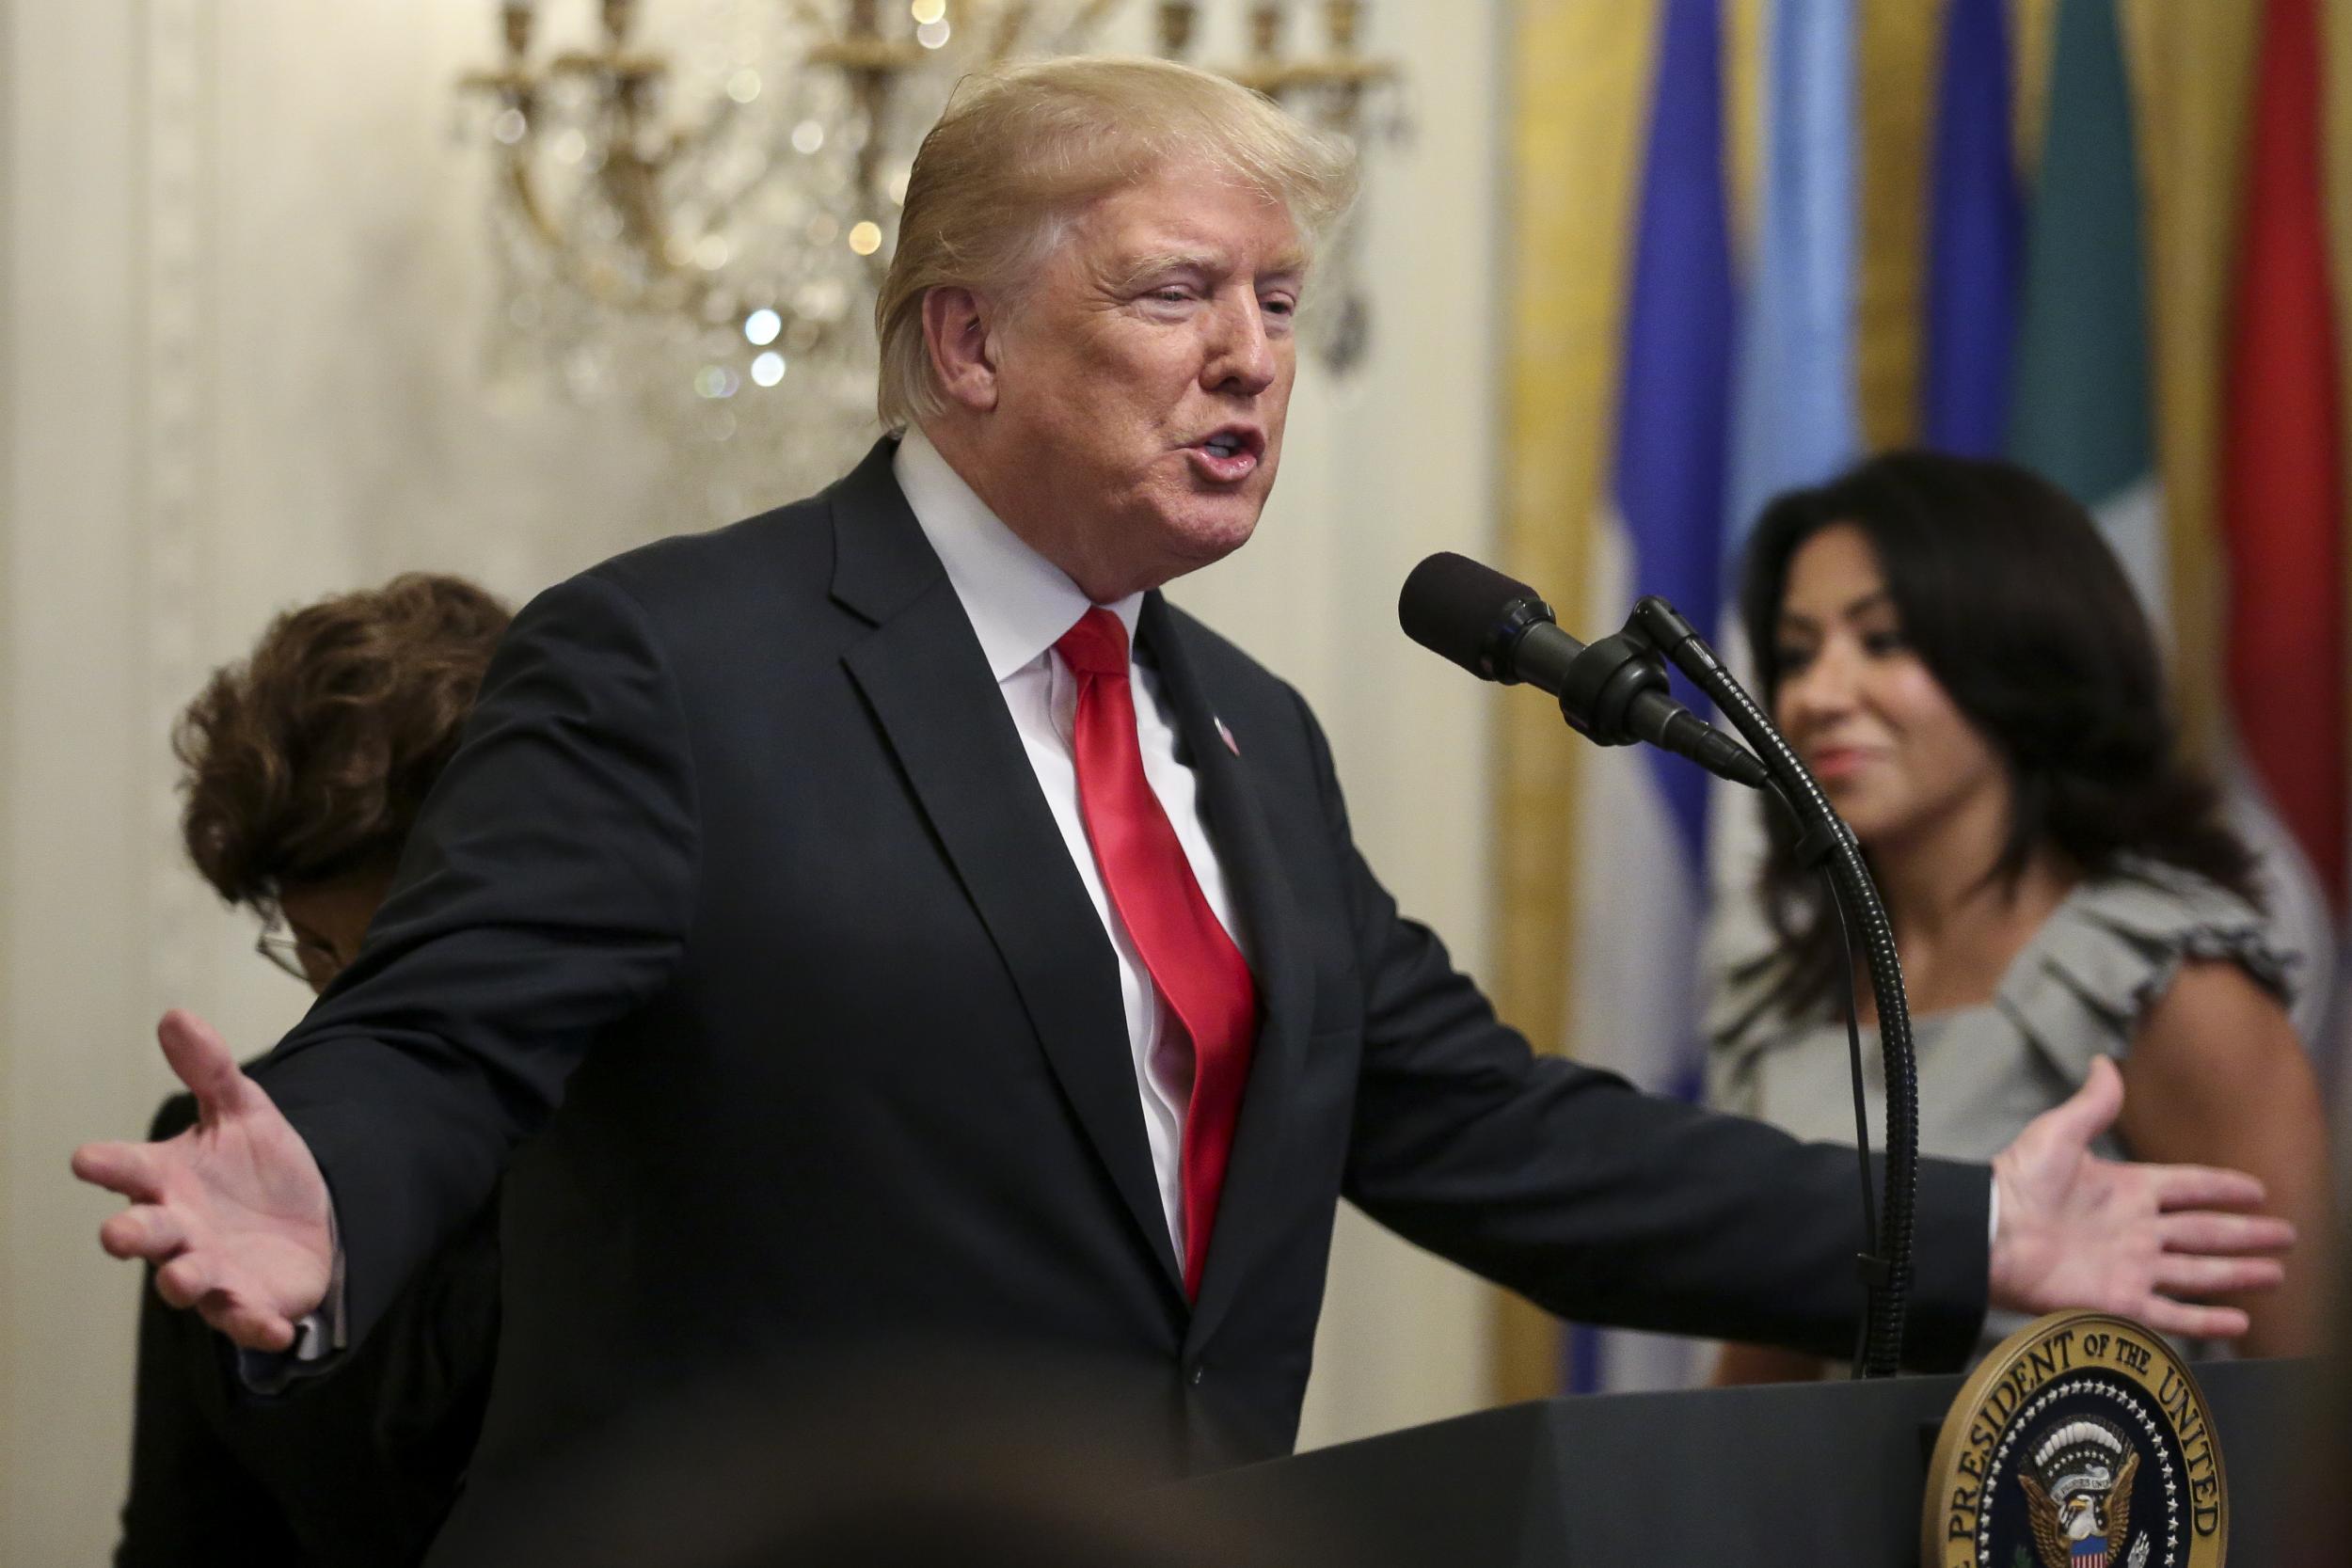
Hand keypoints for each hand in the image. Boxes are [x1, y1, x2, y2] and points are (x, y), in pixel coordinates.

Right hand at [72, 1010, 332, 1350]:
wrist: (312, 1216)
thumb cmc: (258, 1168)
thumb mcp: (243, 1112)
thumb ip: (210, 1071)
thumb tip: (175, 1014)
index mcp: (168, 1180)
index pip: (129, 1169)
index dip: (107, 1165)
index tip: (86, 1159)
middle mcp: (179, 1229)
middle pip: (144, 1235)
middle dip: (132, 1235)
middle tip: (119, 1234)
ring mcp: (210, 1270)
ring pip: (185, 1282)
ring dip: (182, 1280)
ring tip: (183, 1277)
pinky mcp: (250, 1301)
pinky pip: (247, 1319)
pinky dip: (256, 1324)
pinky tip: (273, 1327)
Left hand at [1988, 1056, 2292, 1338]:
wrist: (1990, 1232)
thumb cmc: (2019, 1181)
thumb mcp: (2059, 1133)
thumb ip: (2093, 1104)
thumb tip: (2105, 1062)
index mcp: (2127, 1188)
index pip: (2189, 1186)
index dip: (2223, 1187)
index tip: (2257, 1190)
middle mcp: (2137, 1229)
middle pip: (2206, 1231)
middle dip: (2247, 1234)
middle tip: (2286, 1236)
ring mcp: (2132, 1266)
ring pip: (2200, 1272)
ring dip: (2239, 1273)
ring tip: (2276, 1274)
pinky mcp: (2121, 1300)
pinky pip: (2173, 1313)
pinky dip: (2207, 1318)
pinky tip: (2240, 1320)